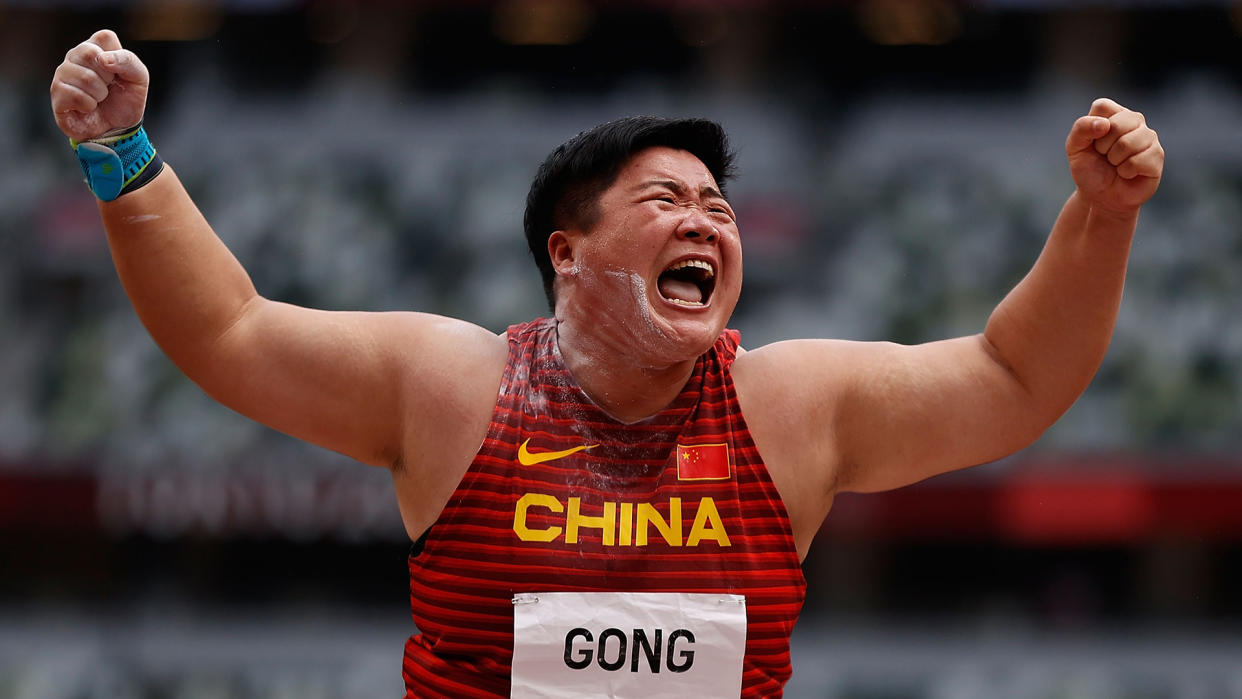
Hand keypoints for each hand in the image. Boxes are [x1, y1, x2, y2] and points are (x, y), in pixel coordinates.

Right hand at [50, 29, 148, 141]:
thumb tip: (102, 58)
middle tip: (108, 87)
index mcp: (95, 48)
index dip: (118, 57)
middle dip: (108, 77)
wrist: (118, 128)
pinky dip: (88, 105)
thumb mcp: (138, 79)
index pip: (104, 37)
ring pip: (83, 76)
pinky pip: (73, 94)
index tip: (119, 73)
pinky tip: (88, 107)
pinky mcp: (56, 94)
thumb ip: (128, 61)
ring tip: (99, 99)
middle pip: (89, 52)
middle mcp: (74, 56)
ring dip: (100, 94)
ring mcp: (62, 74)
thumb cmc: (125, 100)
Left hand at [1065, 98, 1163, 214]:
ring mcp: (1149, 137)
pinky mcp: (1157, 155)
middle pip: (1117, 124)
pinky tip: (1127, 173)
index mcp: (1114, 114)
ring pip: (1128, 143)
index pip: (1102, 106)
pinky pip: (1137, 160)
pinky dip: (1125, 172)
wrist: (1101, 196)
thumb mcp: (1075, 149)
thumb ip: (1081, 129)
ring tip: (1116, 165)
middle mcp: (1135, 121)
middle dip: (1103, 146)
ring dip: (1114, 160)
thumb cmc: (1090, 169)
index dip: (1092, 128)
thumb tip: (1104, 124)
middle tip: (1105, 156)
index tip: (1092, 142)